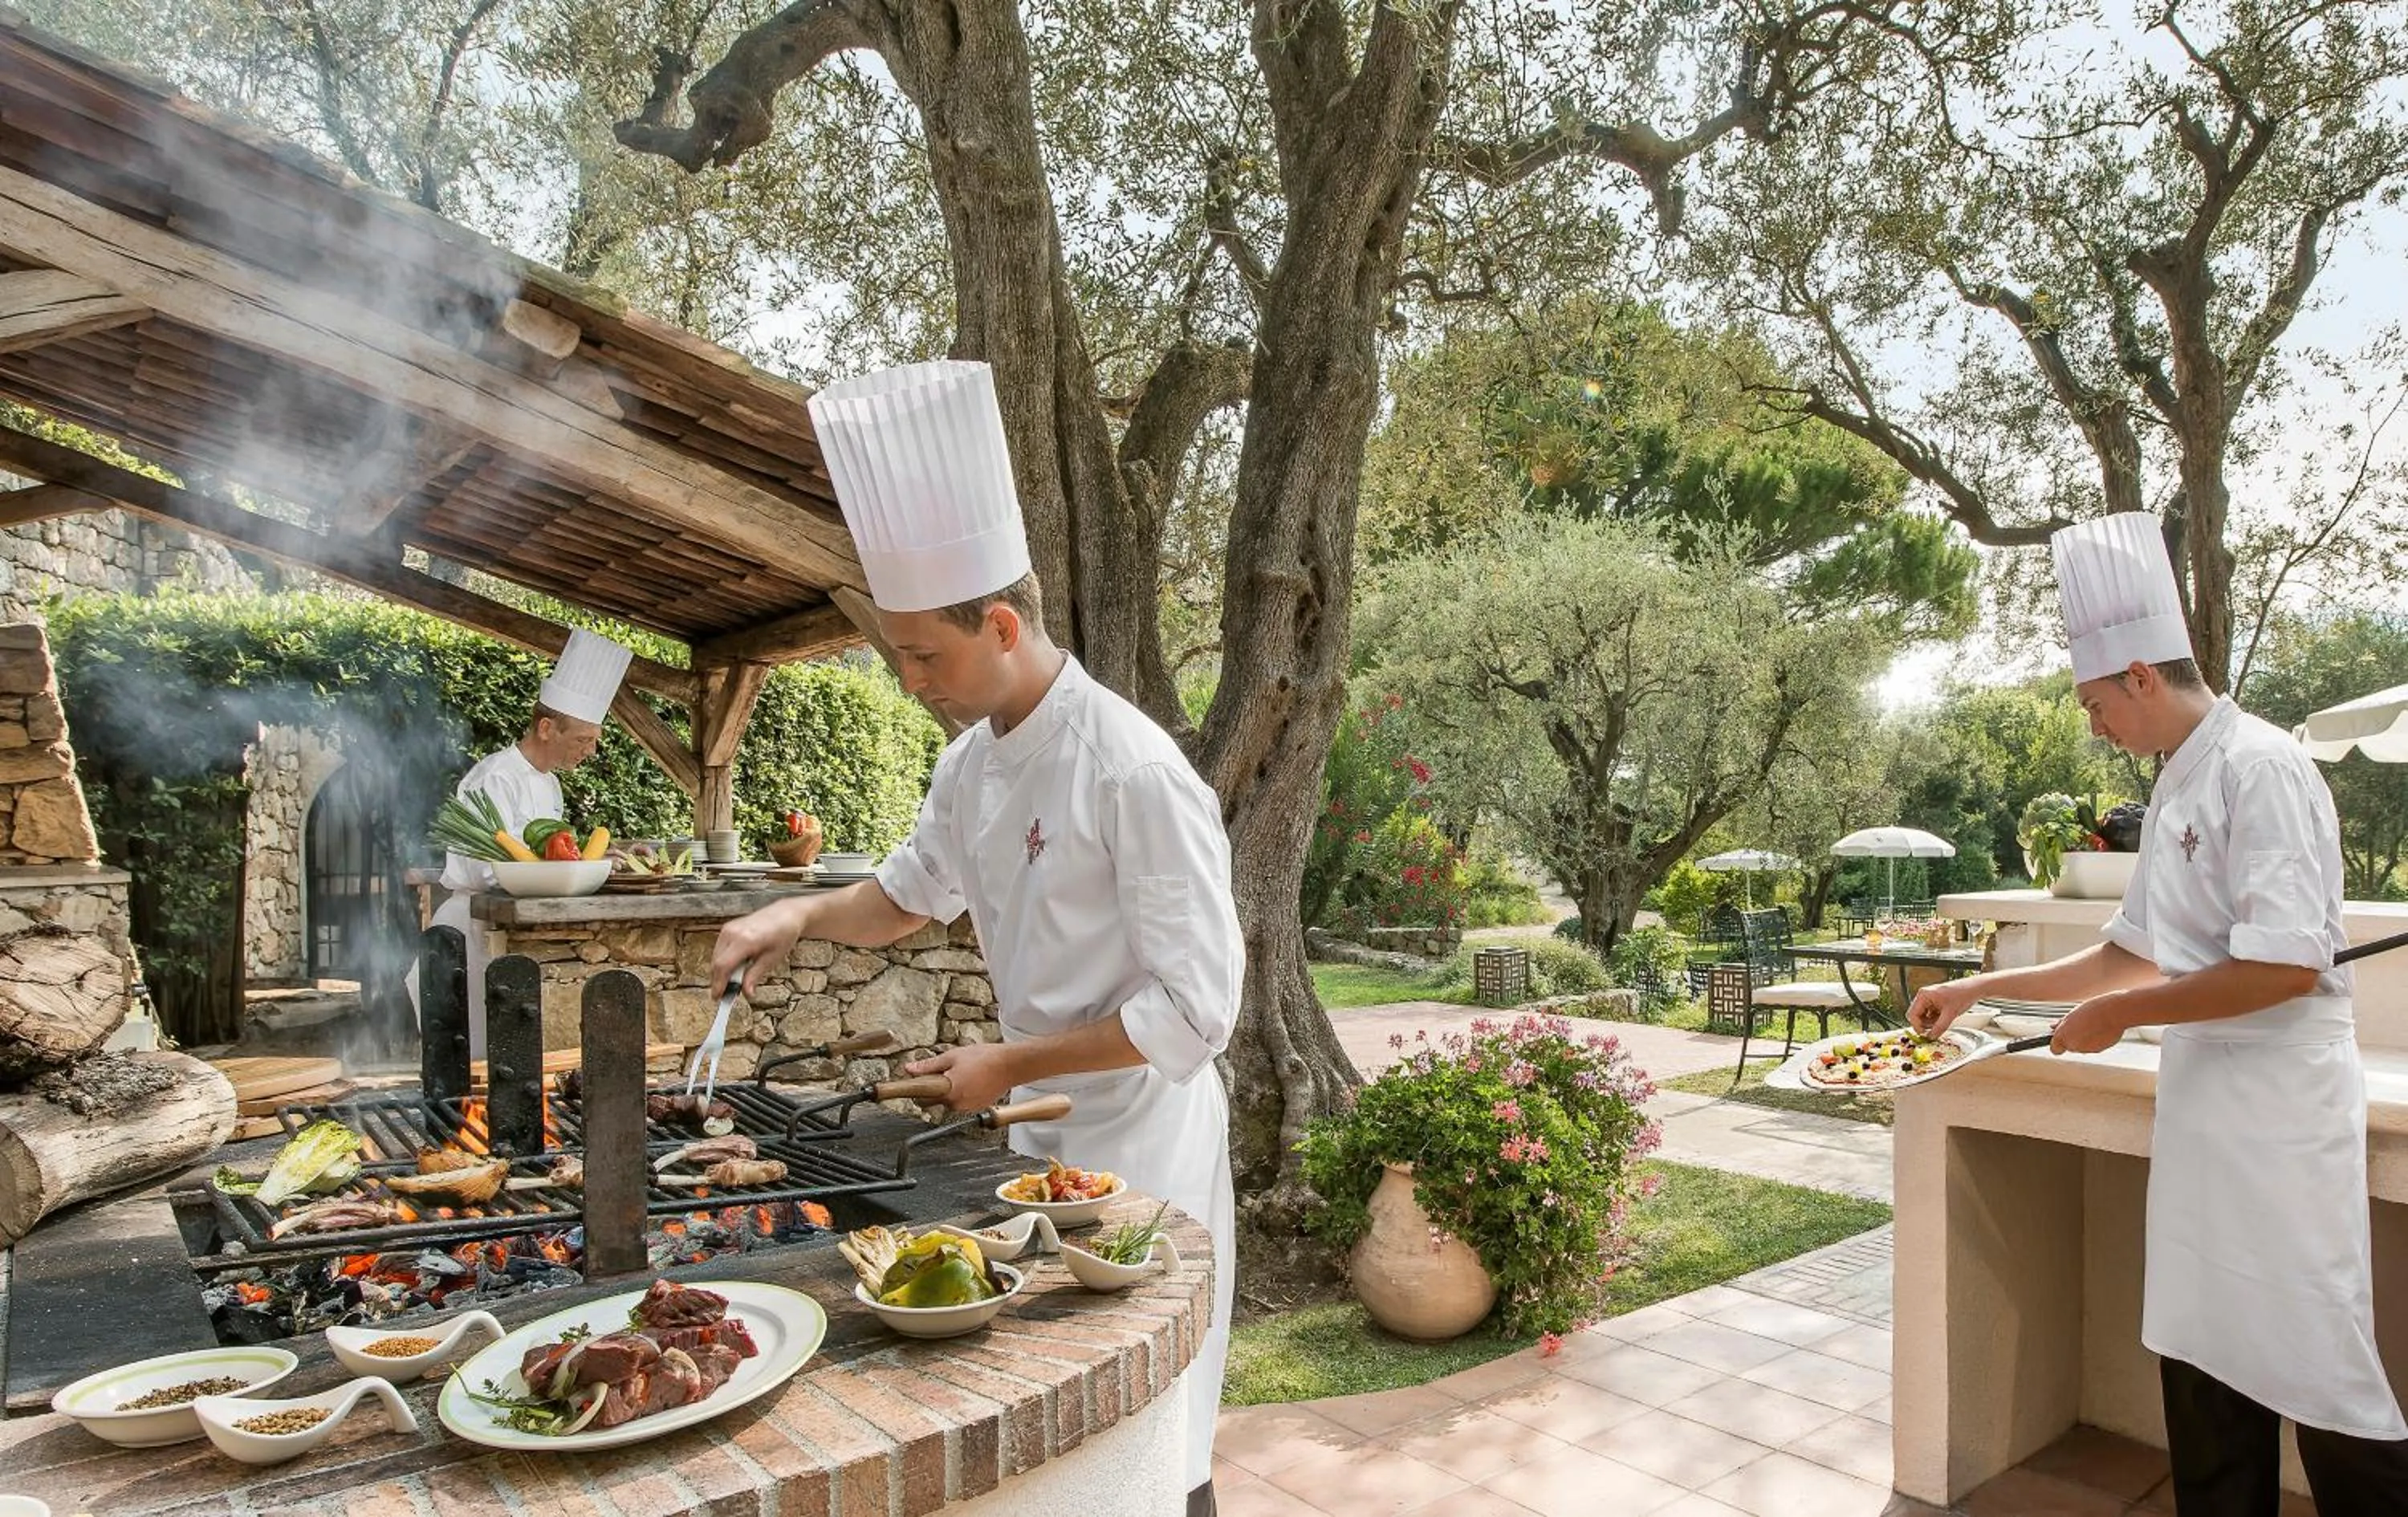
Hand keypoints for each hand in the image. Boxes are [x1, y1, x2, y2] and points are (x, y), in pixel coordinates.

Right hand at [711, 900, 805, 993]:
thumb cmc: (783, 934)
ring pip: (716, 956)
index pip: (723, 966)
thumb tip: (747, 994)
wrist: (786, 914)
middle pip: (716, 962)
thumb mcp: (772, 959)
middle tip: (726, 995)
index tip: (718, 998)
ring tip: (732, 983)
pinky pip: (719, 949)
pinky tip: (734, 969)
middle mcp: (733, 932)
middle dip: (718, 980)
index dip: (718, 984)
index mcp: (745, 940)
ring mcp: (728, 928)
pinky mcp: (728, 927)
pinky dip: (722, 961)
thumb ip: (755, 976)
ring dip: (720, 971)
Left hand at [904, 1043, 1019, 1112]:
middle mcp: (956, 1104)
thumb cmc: (984, 1058)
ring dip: (948, 1091)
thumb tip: (910, 1069)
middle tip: (941, 1072)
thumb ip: (929, 1066)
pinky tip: (970, 1080)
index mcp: (948, 1090)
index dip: (915, 1089)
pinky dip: (961, 1094)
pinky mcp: (976, 1108)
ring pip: (947, 1102)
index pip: (921, 1098)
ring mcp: (966, 1108)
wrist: (1010, 1065)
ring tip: (961, 1074)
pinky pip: (960, 1103)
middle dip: (932, 1090)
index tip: (911, 1083)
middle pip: (933, 1101)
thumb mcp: (952, 1056)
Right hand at [1909, 977, 1985, 1037]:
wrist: (1974, 989)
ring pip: (1924, 1016)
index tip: (1925, 1035)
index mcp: (1924, 995)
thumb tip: (1931, 1036)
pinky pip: (1930, 1015)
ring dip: (1931, 1023)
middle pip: (1917, 1016)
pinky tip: (1945, 1019)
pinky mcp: (1935, 1002)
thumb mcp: (1950, 1014)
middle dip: (1925, 1024)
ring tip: (1943, 1022)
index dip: (1918, 1026)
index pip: (1913, 1014)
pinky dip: (1936, 1020)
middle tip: (1934, 1030)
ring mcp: (1929, 999)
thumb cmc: (1963, 994)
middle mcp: (1924, 996)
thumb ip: (1940, 1027)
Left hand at [2051, 994, 2129, 1054]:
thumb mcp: (2072, 1014)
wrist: (2114, 1013)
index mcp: (2063, 1035)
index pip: (2055, 1049)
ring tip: (2092, 1025)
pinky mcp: (2099, 1050)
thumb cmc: (2092, 1010)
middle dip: (2073, 1038)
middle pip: (2069, 1046)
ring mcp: (2086, 1049)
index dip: (2058, 1044)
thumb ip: (2062, 1024)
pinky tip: (2100, 1029)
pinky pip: (2094, 1046)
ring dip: (2085, 1039)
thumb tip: (2053, 1028)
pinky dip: (2095, 1040)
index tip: (2062, 1036)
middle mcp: (2073, 1045)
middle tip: (2081, 1025)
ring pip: (2082, 1047)